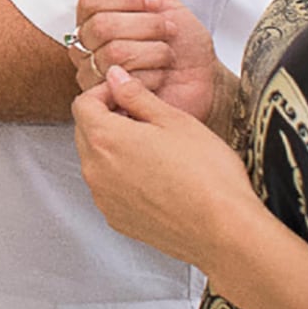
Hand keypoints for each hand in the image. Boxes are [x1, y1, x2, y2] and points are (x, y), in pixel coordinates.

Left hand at [72, 65, 266, 272]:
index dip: (103, 92)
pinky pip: (109, 189)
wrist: (224, 230)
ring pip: (96, 162)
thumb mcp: (174, 120)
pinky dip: (121, 178)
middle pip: (85, 132)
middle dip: (106, 119)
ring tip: (153, 148)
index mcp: (106, 139)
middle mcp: (96, 171)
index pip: (83, 104)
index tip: (125, 93)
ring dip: (113, 149)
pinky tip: (155, 176)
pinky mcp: (117, 220)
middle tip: (142, 118)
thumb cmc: (207, 177)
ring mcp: (105, 199)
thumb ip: (137, 96)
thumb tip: (117, 78)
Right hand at [74, 0, 232, 128]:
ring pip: (114, 52)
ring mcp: (96, 76)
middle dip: (146, 25)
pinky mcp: (110, 102)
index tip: (155, 4)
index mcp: (97, 20)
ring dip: (154, 51)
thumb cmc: (184, 44)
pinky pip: (124, 81)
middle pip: (101, 25)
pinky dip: (154, 76)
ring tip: (167, 57)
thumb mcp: (163, 2)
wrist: (205, 80)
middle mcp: (89, 48)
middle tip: (168, 31)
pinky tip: (160, 79)